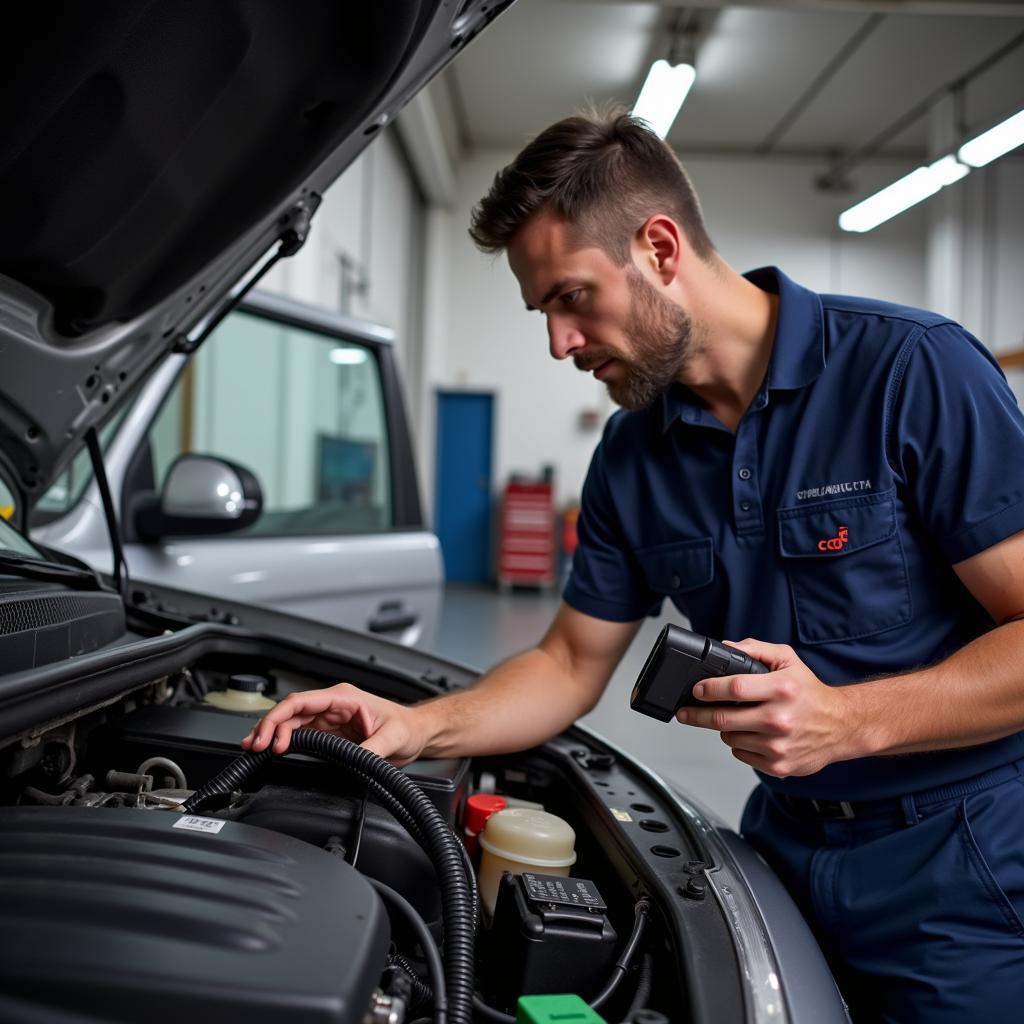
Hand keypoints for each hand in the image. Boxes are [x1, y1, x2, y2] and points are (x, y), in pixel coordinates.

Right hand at [241, 682, 427, 766]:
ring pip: (291, 722)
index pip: (302, 701)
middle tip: (254, 746)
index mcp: (344, 697)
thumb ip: (373, 749)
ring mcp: (329, 718)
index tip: (270, 737)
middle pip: (291, 711)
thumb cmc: (408, 727)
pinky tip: (271, 749)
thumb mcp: (394, 737)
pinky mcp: (330, 732)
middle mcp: (333, 705)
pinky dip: (283, 741)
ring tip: (254, 748)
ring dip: (271, 734)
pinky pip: (300, 733)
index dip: (281, 717)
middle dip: (269, 726)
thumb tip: (353, 759)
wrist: (417, 734)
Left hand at [675, 638, 851, 776]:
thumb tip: (726, 647)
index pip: (733, 688)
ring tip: (734, 719)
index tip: (696, 690)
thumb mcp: (788, 660)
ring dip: (724, 728)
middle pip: (723, 719)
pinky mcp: (778, 765)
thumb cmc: (812, 693)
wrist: (841, 725)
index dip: (709, 689)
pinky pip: (741, 754)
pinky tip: (751, 734)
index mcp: (782, 689)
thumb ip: (756, 649)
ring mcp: (778, 745)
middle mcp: (780, 719)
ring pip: (730, 738)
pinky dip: (739, 744)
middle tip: (686, 712)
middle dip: (697, 715)